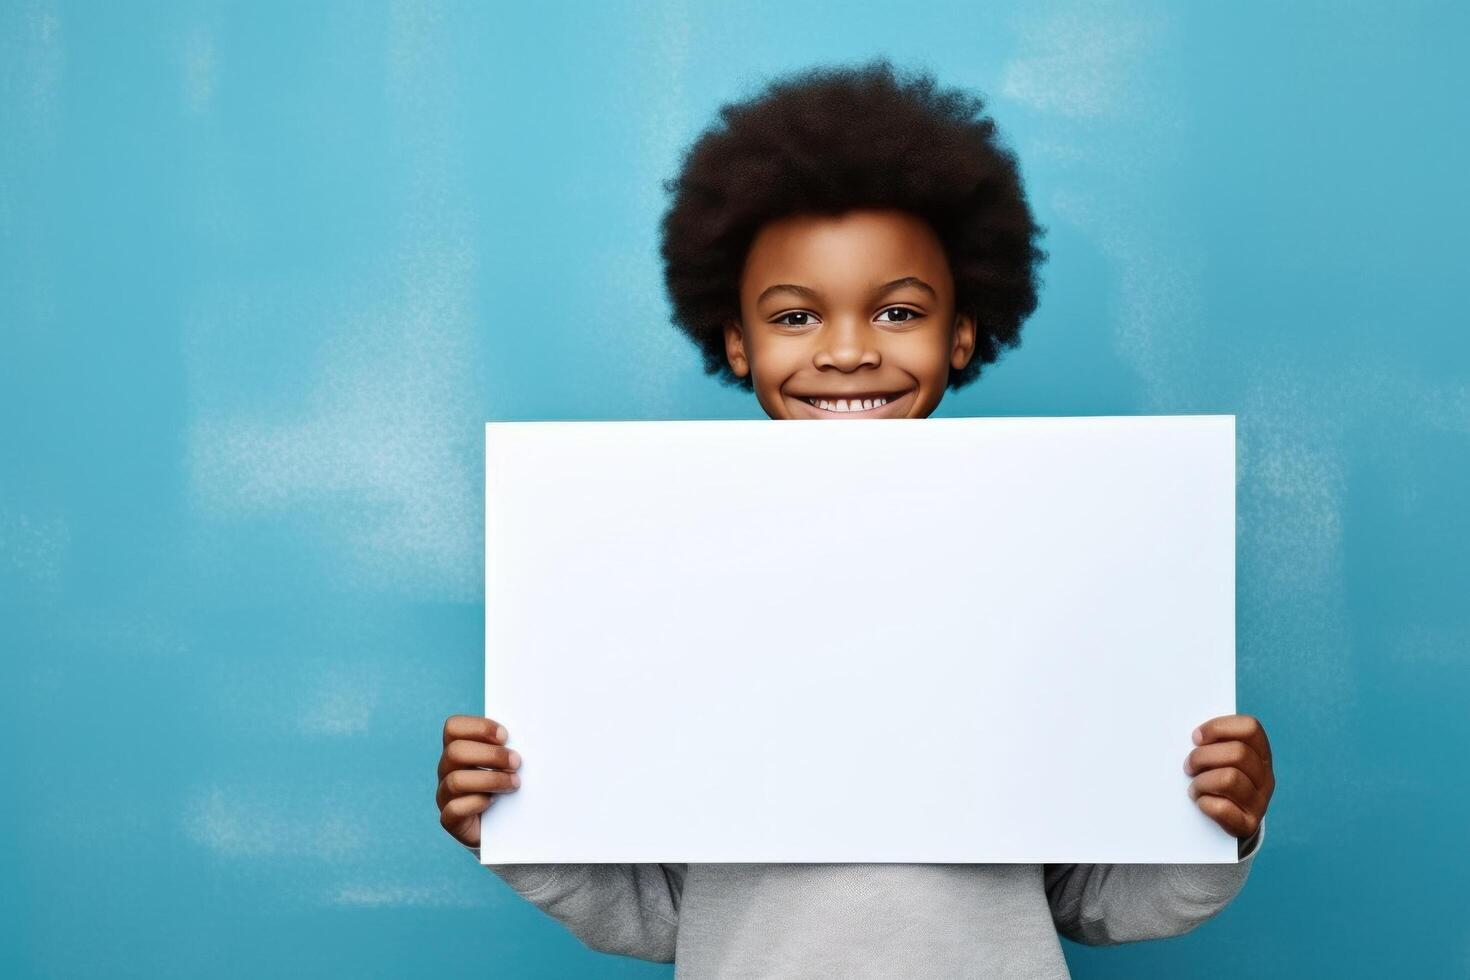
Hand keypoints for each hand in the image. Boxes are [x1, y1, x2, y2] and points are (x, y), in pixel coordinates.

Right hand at [437, 714, 522, 846]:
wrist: (505, 825)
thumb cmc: (508, 785)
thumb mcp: (508, 762)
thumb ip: (508, 747)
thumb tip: (530, 735)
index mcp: (457, 748)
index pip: (453, 727)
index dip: (479, 727)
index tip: (505, 736)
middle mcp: (446, 769)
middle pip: (455, 751)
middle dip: (491, 755)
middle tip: (516, 762)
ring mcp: (445, 795)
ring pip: (456, 780)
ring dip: (491, 779)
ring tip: (514, 783)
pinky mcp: (449, 819)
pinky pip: (455, 809)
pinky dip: (477, 803)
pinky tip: (494, 802)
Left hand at [1184, 714, 1273, 855]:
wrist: (1226, 822)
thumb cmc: (1215, 781)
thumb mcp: (1220, 759)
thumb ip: (1212, 744)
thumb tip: (1192, 737)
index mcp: (1260, 754)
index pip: (1250, 727)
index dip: (1219, 727)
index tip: (1196, 738)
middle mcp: (1265, 777)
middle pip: (1238, 753)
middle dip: (1202, 757)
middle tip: (1188, 766)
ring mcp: (1259, 802)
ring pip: (1229, 779)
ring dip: (1202, 782)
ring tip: (1194, 787)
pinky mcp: (1248, 825)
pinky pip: (1223, 808)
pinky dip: (1205, 804)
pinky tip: (1201, 803)